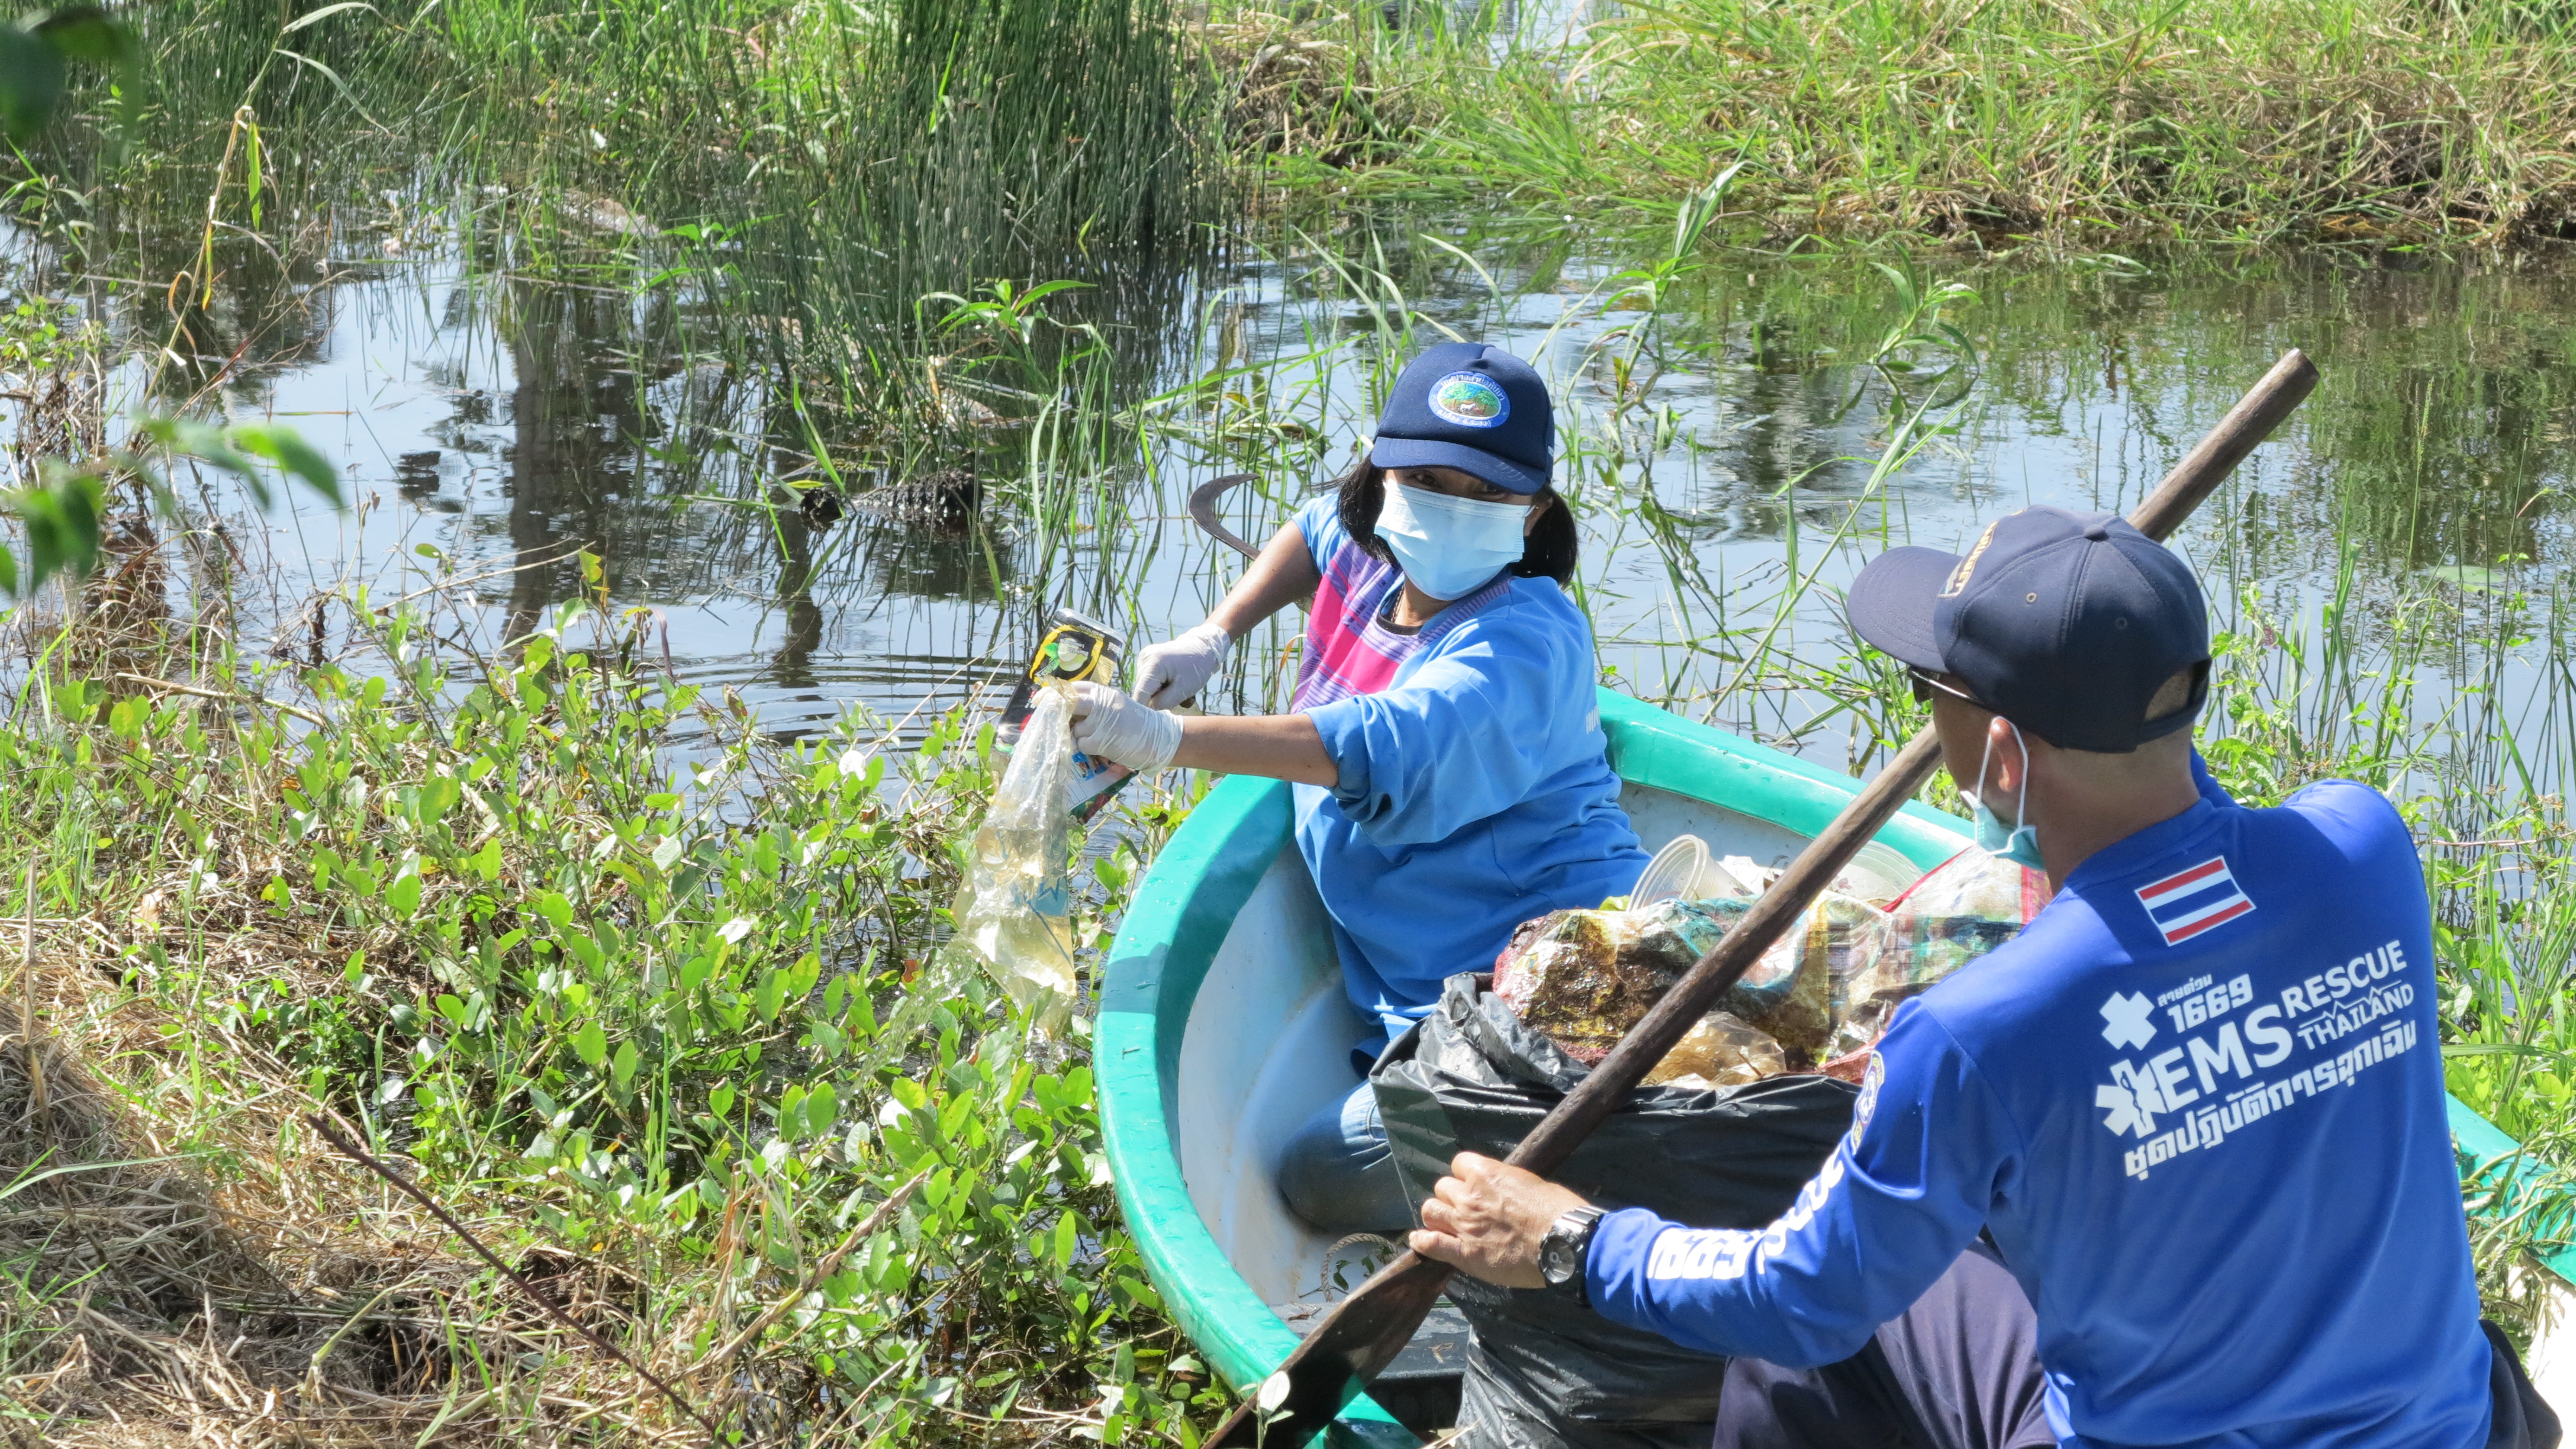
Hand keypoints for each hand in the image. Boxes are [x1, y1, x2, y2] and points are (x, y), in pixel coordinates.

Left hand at [1067, 682, 1184, 770]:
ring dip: (1080, 735)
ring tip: (1097, 737)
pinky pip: (1081, 744)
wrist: (1158, 739)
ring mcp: (1101, 722)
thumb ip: (1095, 703)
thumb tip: (1067, 707)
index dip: (1056, 693)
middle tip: (1056, 719)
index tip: (1043, 699)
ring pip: (1075, 728)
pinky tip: (1101, 745)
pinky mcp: (1101, 740)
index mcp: (1105, 693)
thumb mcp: (1116, 705)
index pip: (1074, 687)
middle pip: (1069, 702)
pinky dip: (1086, 747)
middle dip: (1059, 710)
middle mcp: (1102, 704)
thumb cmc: (1135, 723)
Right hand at [1131, 622, 1230, 708]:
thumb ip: (1163, 704)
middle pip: (1142, 691)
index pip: (1140, 694)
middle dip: (1157, 699)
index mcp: (1154, 663)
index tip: (1151, 722)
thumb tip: (1147, 713)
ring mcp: (1144, 657)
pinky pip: (1148, 680)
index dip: (1144, 710)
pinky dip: (1159, 686)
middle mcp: (1145, 658)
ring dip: (1159, 693)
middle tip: (1177, 697)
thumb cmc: (1197, 668)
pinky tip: (1171, 681)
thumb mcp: (1183, 690)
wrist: (1203, 648)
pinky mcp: (1146, 659)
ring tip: (1176, 687)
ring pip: (1145, 687)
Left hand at [1407, 1152, 1589, 1289]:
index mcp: (1487, 1174)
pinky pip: (1429, 1244)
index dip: (1464, 1175)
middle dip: (1450, 1196)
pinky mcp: (1463, 1253)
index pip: (1459, 1163)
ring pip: (1430, 1211)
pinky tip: (1420, 1242)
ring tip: (1444, 1224)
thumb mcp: (1532, 1183)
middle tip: (1463, 1209)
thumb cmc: (1557, 1211)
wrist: (1563, 1242)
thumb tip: (1504, 1188)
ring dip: (1436, 1216)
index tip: (1472, 1185)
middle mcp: (1469, 1196)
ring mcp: (1463, 1225)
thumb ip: (1508, 1184)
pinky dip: (1422, 1242)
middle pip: (1441, 1187)